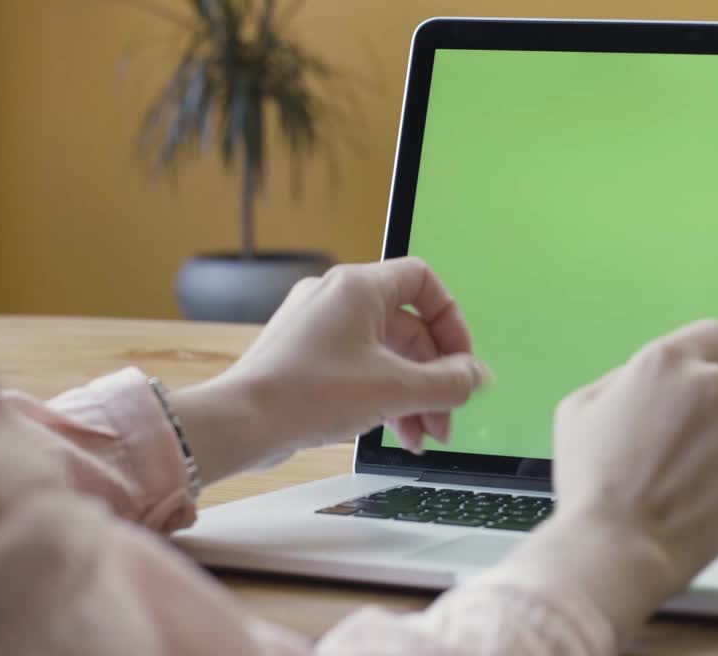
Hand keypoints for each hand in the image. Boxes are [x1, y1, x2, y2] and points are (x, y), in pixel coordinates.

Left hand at [169, 258, 490, 483]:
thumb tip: (478, 376)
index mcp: (359, 287)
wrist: (239, 423)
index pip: (424, 282)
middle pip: (408, 327)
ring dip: (411, 393)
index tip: (461, 361)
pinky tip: (393, 432)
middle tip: (446, 416)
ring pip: (384, 352)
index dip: (451, 321)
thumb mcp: (395, 390)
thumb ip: (447, 382)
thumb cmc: (306, 394)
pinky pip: (358, 366)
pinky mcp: (303, 355)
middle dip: (434, 376)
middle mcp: (336, 297)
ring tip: (423, 437)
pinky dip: (381, 394)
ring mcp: (317, 326)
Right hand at [487, 319, 717, 642]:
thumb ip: (624, 380)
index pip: (713, 337)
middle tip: (676, 458)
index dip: (702, 361)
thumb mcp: (579, 409)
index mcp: (667, 362)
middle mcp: (715, 385)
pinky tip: (715, 502)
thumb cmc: (592, 483)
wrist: (619, 548)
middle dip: (706, 418)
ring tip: (692, 488)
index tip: (694, 389)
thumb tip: (649, 382)